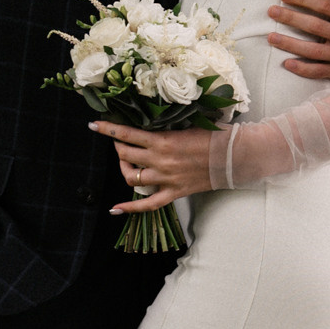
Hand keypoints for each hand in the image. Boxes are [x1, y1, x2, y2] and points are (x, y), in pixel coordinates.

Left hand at [92, 119, 221, 207]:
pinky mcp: (174, 193)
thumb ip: (167, 125)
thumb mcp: (188, 123)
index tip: (94, 125)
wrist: (235, 157)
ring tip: (125, 162)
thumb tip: (151, 119)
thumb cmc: (215, 135)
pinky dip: (130, 208)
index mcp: (163, 140)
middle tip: (119, 141)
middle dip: (117, 146)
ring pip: (132, 178)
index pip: (127, 134)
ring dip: (124, 169)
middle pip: (125, 155)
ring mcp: (166, 179)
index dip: (108, 129)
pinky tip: (115, 209)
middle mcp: (160, 161)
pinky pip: (147, 205)